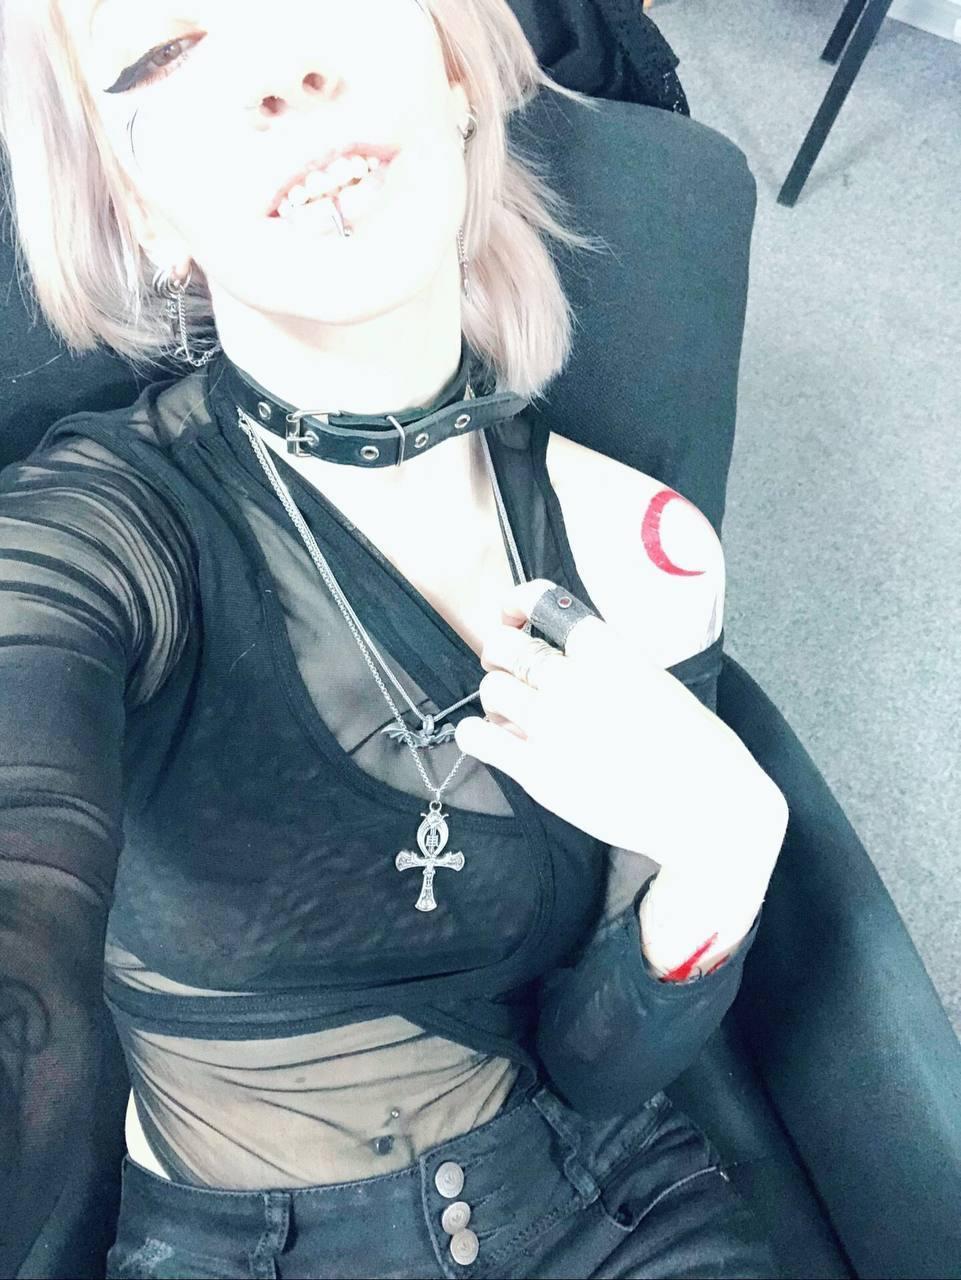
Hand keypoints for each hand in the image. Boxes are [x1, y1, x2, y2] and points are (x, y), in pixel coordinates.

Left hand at [455, 580, 786, 884]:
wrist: (706, 808)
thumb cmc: (697, 747)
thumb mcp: (655, 681)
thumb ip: (606, 664)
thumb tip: (567, 659)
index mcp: (609, 651)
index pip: (541, 601)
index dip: (517, 602)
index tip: (513, 613)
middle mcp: (573, 681)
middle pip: (506, 645)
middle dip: (503, 652)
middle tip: (511, 666)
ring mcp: (551, 726)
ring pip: (490, 689)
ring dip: (497, 694)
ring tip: (515, 710)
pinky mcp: (536, 771)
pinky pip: (478, 737)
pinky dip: (477, 731)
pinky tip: (493, 735)